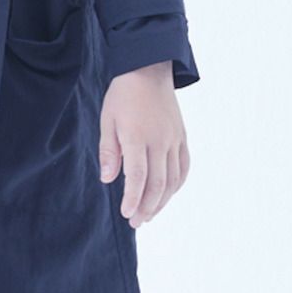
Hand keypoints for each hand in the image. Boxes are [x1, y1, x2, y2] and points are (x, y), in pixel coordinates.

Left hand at [98, 61, 189, 228]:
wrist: (149, 69)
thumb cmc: (123, 96)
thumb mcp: (107, 121)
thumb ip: (109, 152)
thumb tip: (108, 179)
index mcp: (138, 136)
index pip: (138, 176)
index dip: (133, 199)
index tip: (126, 214)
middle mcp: (160, 140)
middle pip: (157, 183)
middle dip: (147, 207)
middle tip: (136, 223)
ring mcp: (174, 139)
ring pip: (173, 179)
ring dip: (162, 201)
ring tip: (148, 215)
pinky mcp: (182, 137)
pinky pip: (184, 167)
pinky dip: (176, 186)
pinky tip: (166, 196)